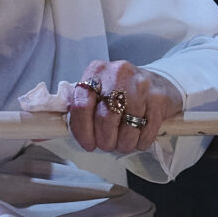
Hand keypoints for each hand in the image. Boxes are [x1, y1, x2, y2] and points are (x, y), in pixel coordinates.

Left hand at [65, 60, 184, 157]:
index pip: (81, 105)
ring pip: (127, 128)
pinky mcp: (158, 98)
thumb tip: (58, 134)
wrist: (159, 84)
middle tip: (107, 145)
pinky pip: (146, 131)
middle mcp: (118, 73)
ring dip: (124, 144)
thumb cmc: (122, 93)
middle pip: (104, 119)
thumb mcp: (99, 93)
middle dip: (105, 140)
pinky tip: (139, 137)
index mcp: (96, 71)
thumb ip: (81, 109)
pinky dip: (141, 142)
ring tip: (124, 142)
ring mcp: (141, 84)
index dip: (82, 131)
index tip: (88, 144)